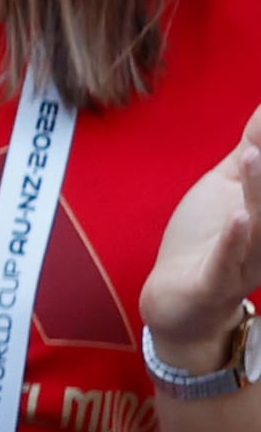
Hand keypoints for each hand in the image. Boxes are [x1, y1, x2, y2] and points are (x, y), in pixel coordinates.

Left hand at [143, 97, 260, 366]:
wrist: (178, 301)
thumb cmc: (208, 236)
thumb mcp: (227, 184)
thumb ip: (253, 146)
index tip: (257, 129)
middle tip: (255, 146)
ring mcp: (248, 262)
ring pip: (258, 226)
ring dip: (258, 190)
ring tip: (252, 155)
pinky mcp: (217, 283)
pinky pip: (229, 262)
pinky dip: (234, 239)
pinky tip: (238, 214)